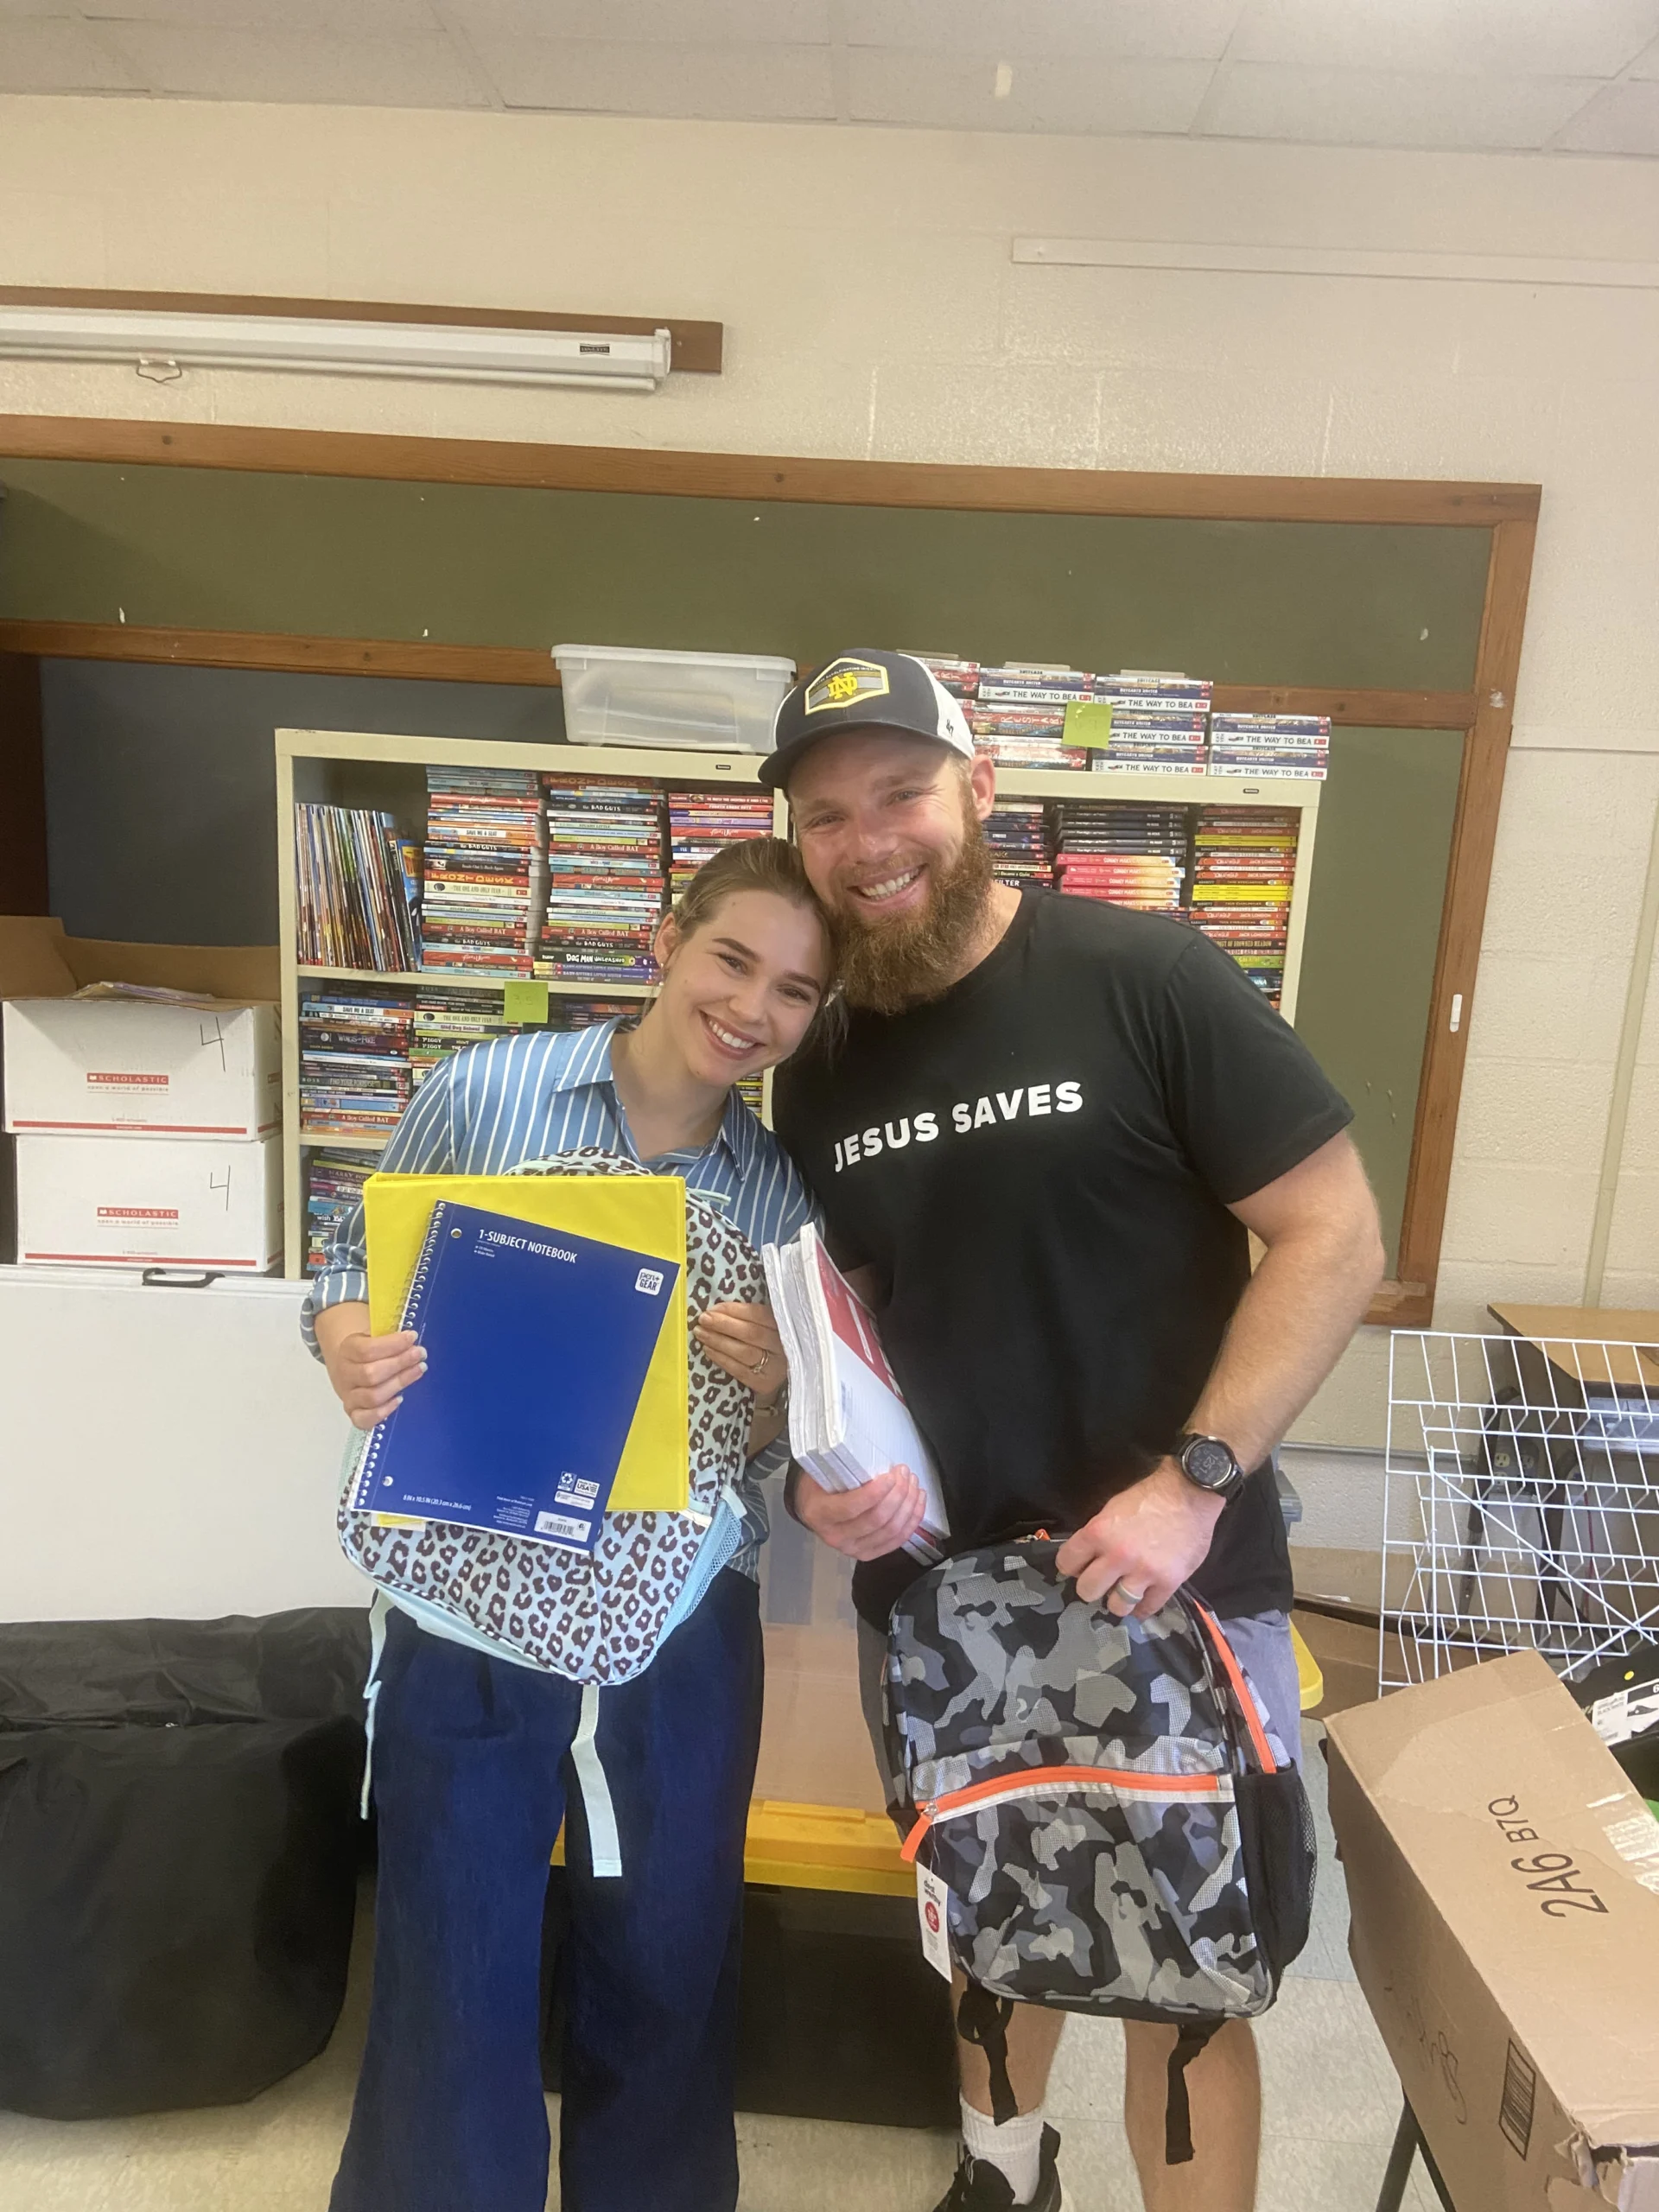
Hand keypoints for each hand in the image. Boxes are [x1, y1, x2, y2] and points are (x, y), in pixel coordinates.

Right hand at [316, 1308, 427, 1430]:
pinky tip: (400, 1399)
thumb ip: (389, 1337)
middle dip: (400, 1363)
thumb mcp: (373, 1335)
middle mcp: (344, 1375)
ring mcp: (348, 1396)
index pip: (367, 1350)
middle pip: (370, 1374)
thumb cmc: (369, 1349)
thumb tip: (412, 1340)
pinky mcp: (353, 1413)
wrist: (348, 1364)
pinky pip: (364, 1419)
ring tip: (418, 1370)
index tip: (412, 1337)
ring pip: (372, 1397)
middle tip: (420, 1354)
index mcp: (347, 1350)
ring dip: (399, 1383)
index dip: (392, 1344)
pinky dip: (383, 1412)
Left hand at [694, 1300, 787, 1398]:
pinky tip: (708, 1349)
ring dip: (719, 1341)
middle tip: (703, 1319)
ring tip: (701, 1333)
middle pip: (751, 1333)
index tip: (713, 1308)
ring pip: (744, 1352)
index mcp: (784, 1326)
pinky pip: (739, 1370)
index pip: (758, 1314)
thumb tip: (716, 1310)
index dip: (734, 1310)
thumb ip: (748, 1317)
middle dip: (723, 1324)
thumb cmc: (766, 1344)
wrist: (777, 1376)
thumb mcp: (765, 1326)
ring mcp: (774, 1366)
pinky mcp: (764, 1383)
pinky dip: (721, 1359)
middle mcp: (782, 1346)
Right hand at [793, 1464, 927, 1560]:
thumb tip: (875, 1462)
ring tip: (913, 1483)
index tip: (890, 1475)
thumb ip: (842, 1470)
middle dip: (898, 1494)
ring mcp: (853, 1550)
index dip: (876, 1492)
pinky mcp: (869, 1554)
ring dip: (908, 1505)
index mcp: (820, 1514)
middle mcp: (836, 1537)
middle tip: (904, 1473)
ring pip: (891, 1530)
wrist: (812, 1508)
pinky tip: (918, 1501)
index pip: (852, 1507)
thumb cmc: (819, 1486)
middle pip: (877, 1519)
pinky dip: (912, 1520)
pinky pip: (897, 1541)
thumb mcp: (822, 1472)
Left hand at [1054, 1460, 1224, 1615]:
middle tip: (1101, 1582)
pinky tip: (1142, 1600)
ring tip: (1123, 1593)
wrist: (1189, 1494)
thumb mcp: (1112, 1508)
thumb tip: (1086, 1557)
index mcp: (1099, 1532)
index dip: (1071, 1566)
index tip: (1079, 1567)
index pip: (1067, 1563)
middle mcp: (1118, 1556)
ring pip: (1116, 1606)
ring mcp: (1144, 1572)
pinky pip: (1148, 1608)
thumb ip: (1098, 1535)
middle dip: (1091, 1587)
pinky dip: (1143, 1607)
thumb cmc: (1149, 1497)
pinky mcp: (1168, 1582)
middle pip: (1087, 1590)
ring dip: (1117, 1600)